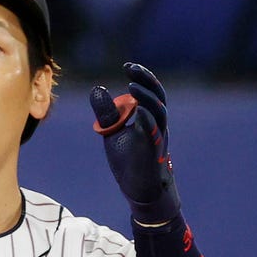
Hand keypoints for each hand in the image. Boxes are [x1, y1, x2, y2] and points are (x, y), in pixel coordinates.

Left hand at [90, 62, 180, 225]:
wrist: (139, 191)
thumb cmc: (130, 161)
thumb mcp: (113, 132)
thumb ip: (107, 112)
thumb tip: (97, 88)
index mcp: (150, 119)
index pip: (150, 93)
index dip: (142, 77)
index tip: (128, 65)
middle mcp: (157, 126)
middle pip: (158, 98)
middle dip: (147, 81)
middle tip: (131, 67)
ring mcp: (157, 139)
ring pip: (159, 114)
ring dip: (146, 98)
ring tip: (132, 86)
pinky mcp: (152, 154)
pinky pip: (154, 135)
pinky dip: (148, 122)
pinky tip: (139, 111)